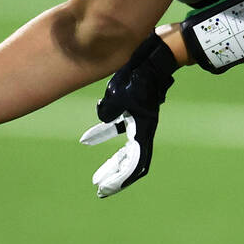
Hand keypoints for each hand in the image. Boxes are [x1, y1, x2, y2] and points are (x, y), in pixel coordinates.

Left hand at [79, 33, 176, 196]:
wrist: (156, 54)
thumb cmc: (139, 75)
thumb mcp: (119, 94)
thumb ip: (108, 111)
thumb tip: (102, 120)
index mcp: (144, 129)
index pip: (136, 163)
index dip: (121, 178)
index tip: (104, 189)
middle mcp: (144, 127)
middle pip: (131, 161)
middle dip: (115, 175)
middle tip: (99, 187)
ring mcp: (140, 118)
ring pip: (126, 148)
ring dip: (113, 161)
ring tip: (97, 175)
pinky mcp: (134, 108)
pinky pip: (119, 127)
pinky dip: (105, 134)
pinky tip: (88, 139)